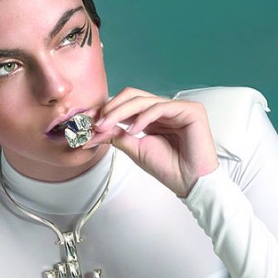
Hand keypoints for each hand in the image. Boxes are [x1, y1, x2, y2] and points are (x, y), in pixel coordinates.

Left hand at [90, 88, 218, 197]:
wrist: (190, 181)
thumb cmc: (168, 167)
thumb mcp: (135, 148)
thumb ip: (116, 135)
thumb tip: (93, 130)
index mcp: (151, 117)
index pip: (125, 104)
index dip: (105, 110)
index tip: (86, 121)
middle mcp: (163, 109)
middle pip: (132, 96)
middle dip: (110, 108)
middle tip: (96, 123)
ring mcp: (177, 107)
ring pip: (142, 99)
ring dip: (120, 112)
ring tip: (107, 126)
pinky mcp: (190, 110)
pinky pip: (160, 107)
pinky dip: (143, 117)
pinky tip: (134, 130)